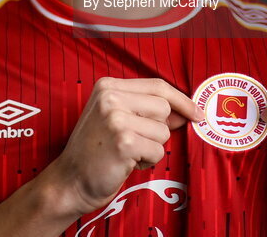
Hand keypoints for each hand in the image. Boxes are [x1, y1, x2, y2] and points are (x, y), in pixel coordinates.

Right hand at [46, 77, 203, 215]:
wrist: (70, 181)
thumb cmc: (95, 151)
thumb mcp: (117, 119)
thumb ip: (147, 110)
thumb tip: (185, 111)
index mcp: (108, 86)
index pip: (158, 86)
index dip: (181, 100)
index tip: (196, 113)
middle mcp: (111, 97)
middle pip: (164, 108)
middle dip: (157, 130)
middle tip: (132, 142)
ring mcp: (116, 118)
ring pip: (163, 131)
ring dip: (151, 148)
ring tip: (126, 153)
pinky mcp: (124, 141)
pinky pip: (158, 151)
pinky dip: (147, 162)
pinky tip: (125, 163)